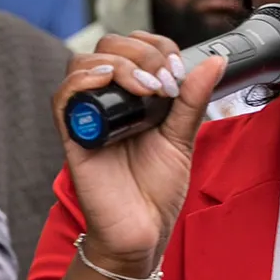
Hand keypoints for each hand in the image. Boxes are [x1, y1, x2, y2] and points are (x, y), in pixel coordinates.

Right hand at [52, 31, 226, 272]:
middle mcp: (109, 102)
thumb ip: (193, 99)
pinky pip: (63, 99)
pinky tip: (106, 82)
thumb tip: (215, 61)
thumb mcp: (182, 138)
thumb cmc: (155, 191)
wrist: (142, 232)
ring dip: (117, 64)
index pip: (133, 47)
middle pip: (107, 48)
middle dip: (140, 53)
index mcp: (133, 97)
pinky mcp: (74, 138)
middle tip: (164, 82)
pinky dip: (81, 82)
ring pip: (83, 64)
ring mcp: (89, 118)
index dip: (155, 46)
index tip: (177, 70)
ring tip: (145, 88)